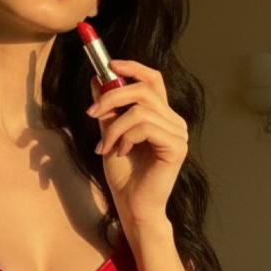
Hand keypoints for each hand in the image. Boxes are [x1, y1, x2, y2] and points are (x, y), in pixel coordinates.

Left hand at [86, 57, 188, 227]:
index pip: (153, 79)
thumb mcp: (109, 133)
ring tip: (106, 146)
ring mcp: (178, 133)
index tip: (108, 65)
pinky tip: (121, 152)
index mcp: (161, 115)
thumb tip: (97, 79)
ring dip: (114, 127)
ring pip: (140, 109)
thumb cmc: (123, 174)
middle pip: (144, 89)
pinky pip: (145, 126)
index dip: (132, 67)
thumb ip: (107, 109)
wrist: (131, 205)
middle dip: (112, 97)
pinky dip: (125, 137)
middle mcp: (174, 121)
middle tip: (91, 114)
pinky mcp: (176, 146)